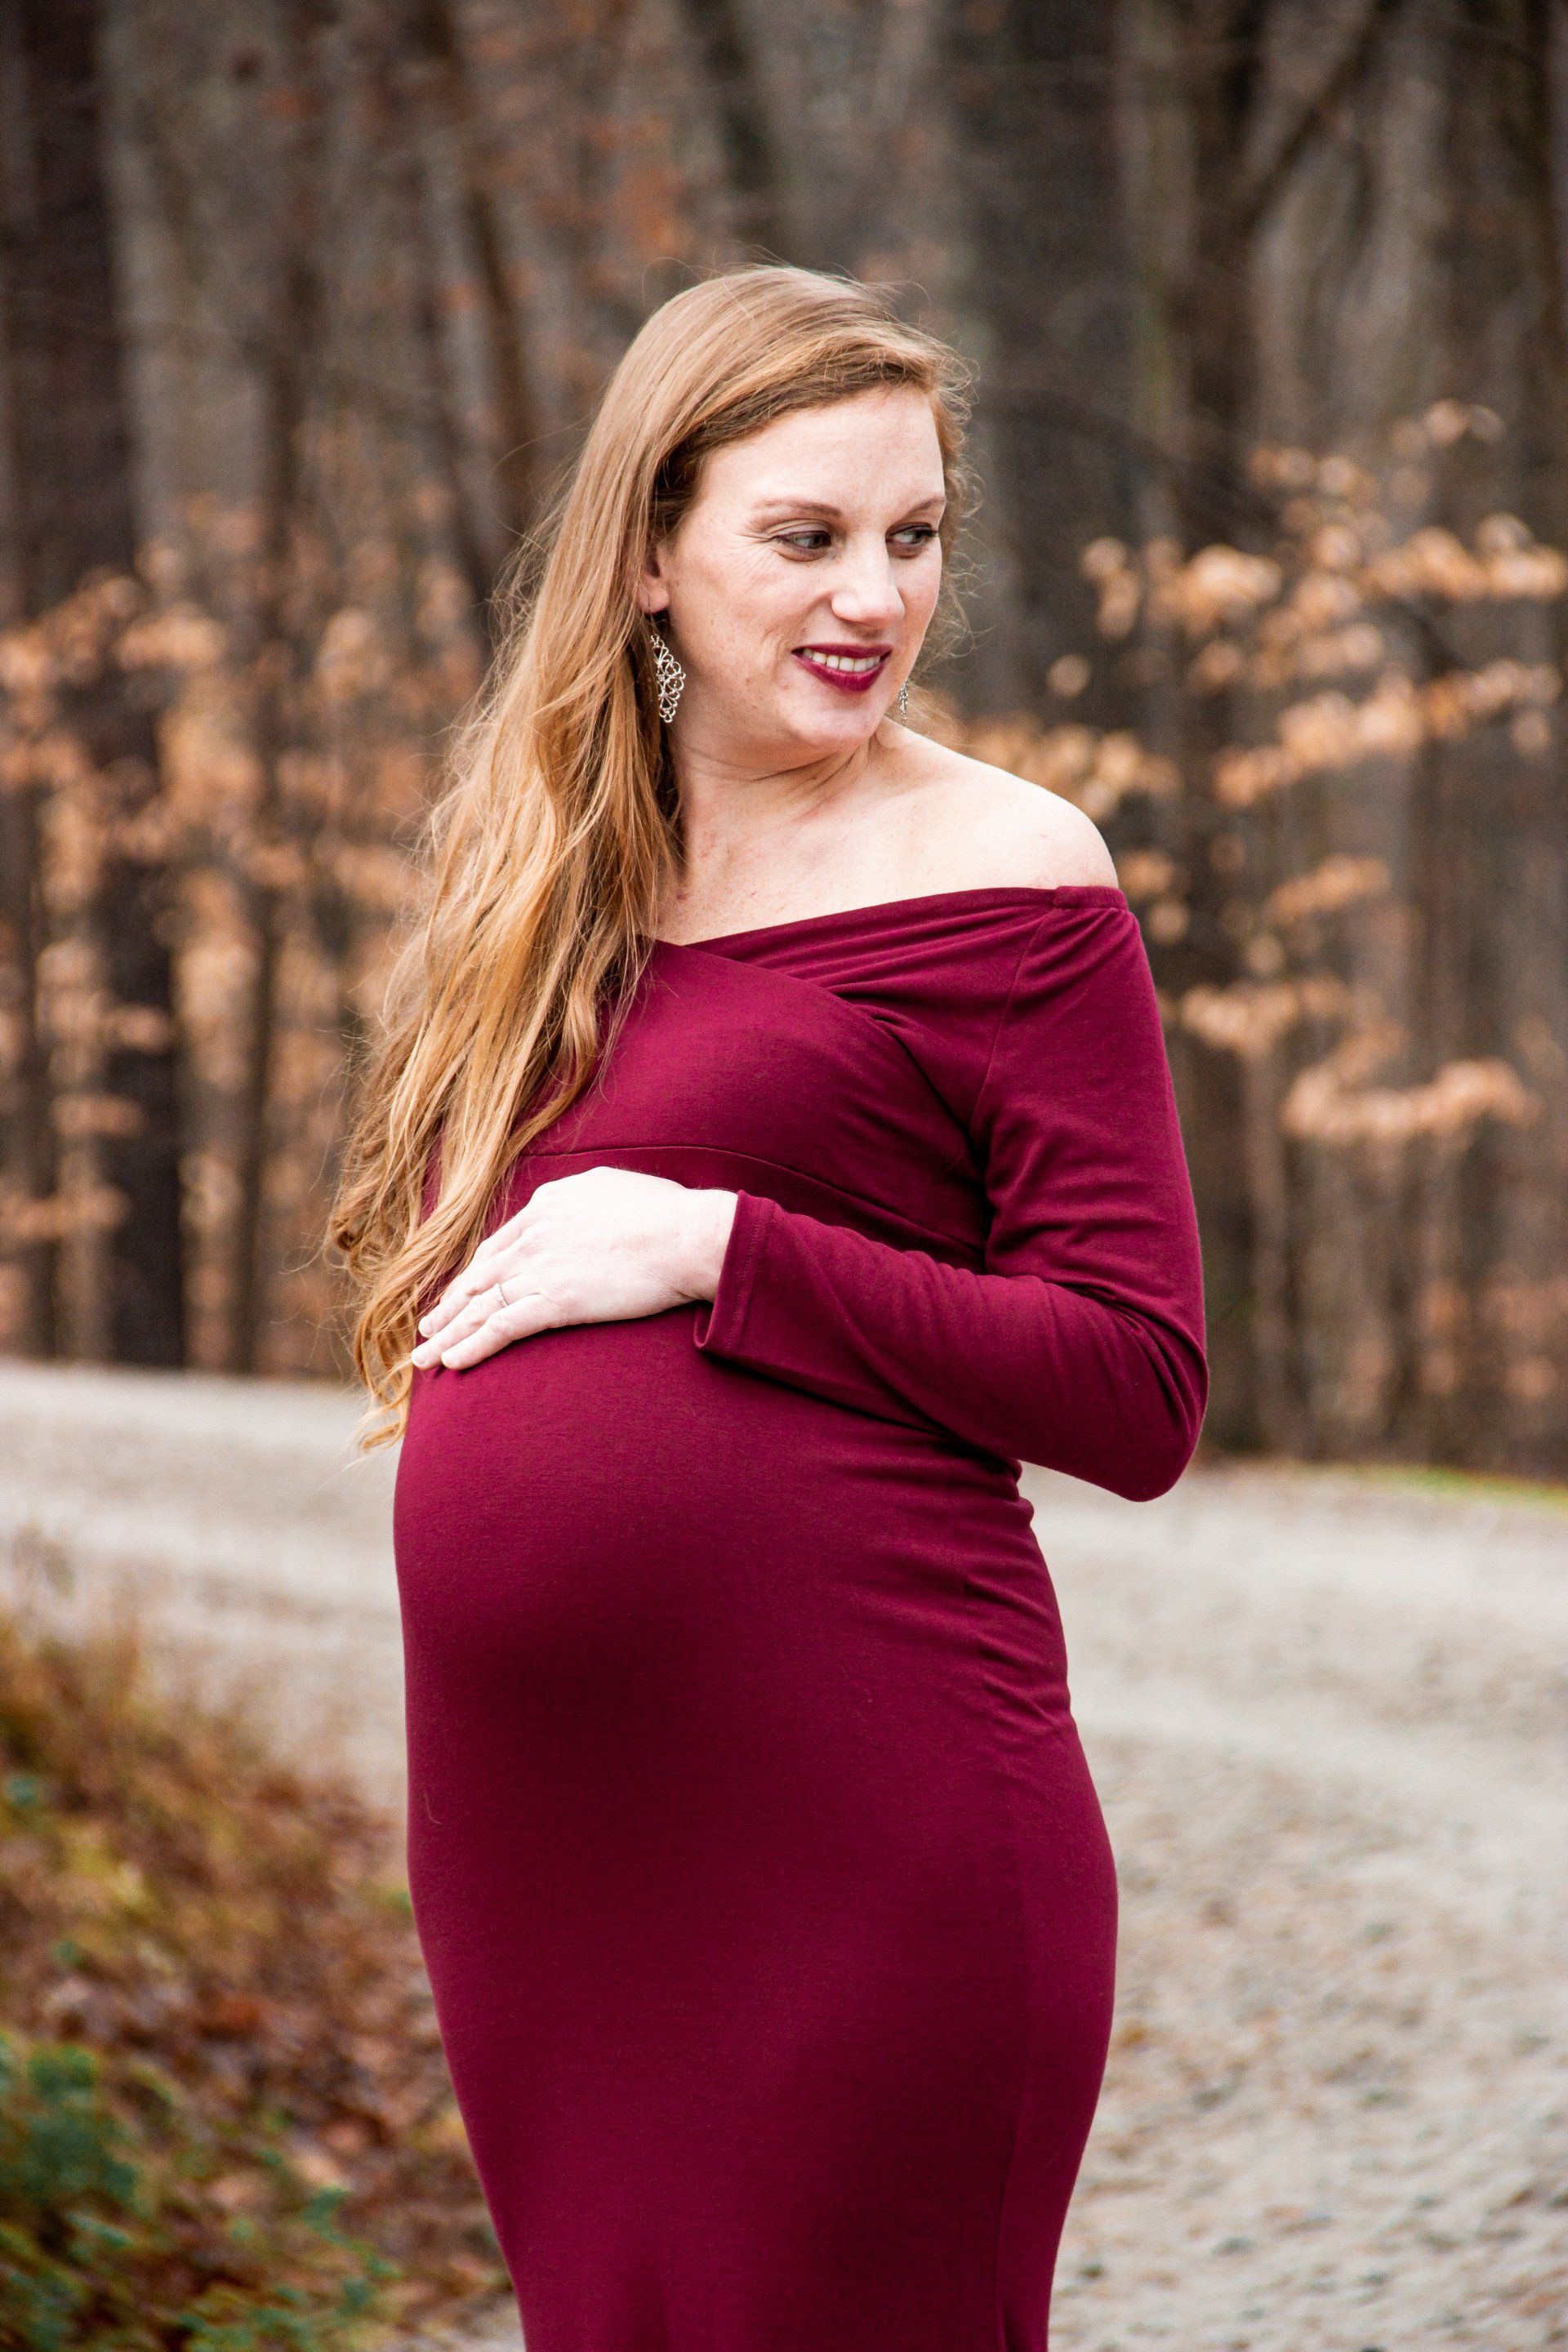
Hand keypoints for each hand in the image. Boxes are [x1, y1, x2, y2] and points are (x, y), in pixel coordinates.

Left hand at [409, 1165, 738, 1371]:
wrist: (688, 1235)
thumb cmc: (669, 1214)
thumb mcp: (615, 1188)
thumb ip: (586, 1200)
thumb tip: (582, 1207)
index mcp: (547, 1204)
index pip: (499, 1245)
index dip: (476, 1274)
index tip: (463, 1293)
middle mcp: (533, 1235)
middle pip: (479, 1277)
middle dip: (449, 1306)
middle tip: (427, 1327)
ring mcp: (540, 1268)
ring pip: (479, 1306)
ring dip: (447, 1334)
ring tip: (425, 1357)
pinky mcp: (553, 1301)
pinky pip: (500, 1328)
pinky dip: (472, 1347)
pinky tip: (452, 1363)